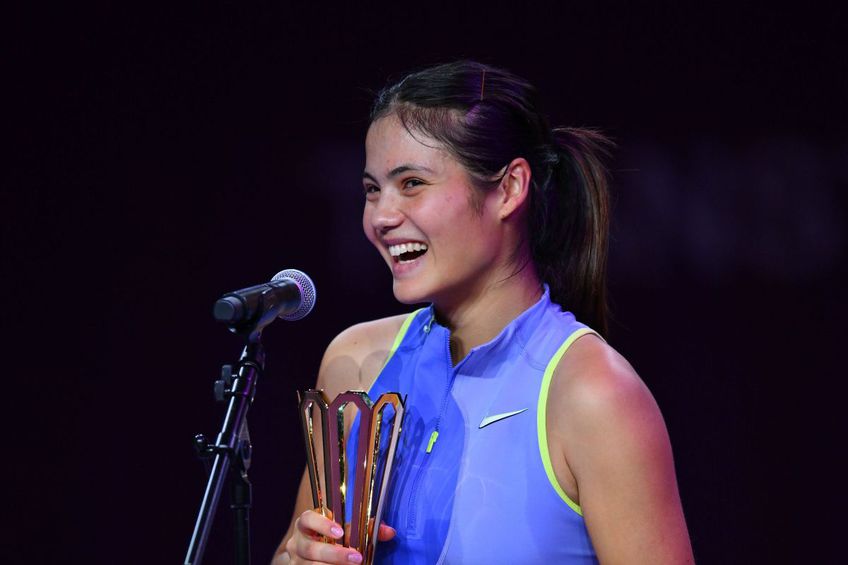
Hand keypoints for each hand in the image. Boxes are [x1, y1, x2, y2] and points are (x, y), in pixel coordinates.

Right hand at [277, 509, 395, 563]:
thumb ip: (365, 529)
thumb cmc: (329, 538)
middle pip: (310, 548)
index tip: (340, 532)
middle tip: (357, 558)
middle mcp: (296, 543)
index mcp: (305, 525)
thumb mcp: (344, 530)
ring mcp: (296, 561)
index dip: (322, 524)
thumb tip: (390, 532)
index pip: (307, 519)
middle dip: (335, 554)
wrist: (309, 555)